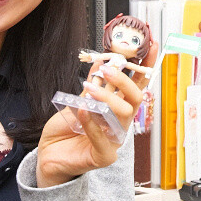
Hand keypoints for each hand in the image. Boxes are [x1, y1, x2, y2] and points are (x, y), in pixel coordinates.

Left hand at [37, 40, 157, 186]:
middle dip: (124, 81)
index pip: (138, 84)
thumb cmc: (66, 130)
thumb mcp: (78, 100)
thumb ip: (92, 85)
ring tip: (88, 91)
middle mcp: (120, 122)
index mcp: (117, 107)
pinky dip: (91, 123)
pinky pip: (102, 139)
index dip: (146, 65)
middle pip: (135, 98)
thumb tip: (100, 62)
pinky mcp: (104, 156)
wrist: (49, 155)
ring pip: (123, 115)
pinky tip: (82, 111)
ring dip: (106, 98)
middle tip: (107, 70)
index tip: (151, 45)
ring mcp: (115, 139)